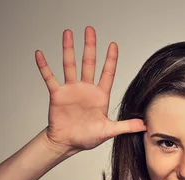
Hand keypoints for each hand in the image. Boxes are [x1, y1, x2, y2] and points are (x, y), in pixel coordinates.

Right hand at [35, 26, 146, 152]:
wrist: (67, 143)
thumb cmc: (87, 137)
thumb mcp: (109, 131)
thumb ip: (126, 126)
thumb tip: (145, 125)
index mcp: (100, 96)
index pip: (107, 73)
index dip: (110, 59)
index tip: (113, 45)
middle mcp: (86, 89)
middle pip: (88, 63)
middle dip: (90, 46)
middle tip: (90, 30)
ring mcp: (71, 90)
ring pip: (70, 65)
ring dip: (68, 49)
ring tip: (68, 33)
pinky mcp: (57, 94)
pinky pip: (50, 77)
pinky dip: (44, 66)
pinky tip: (40, 54)